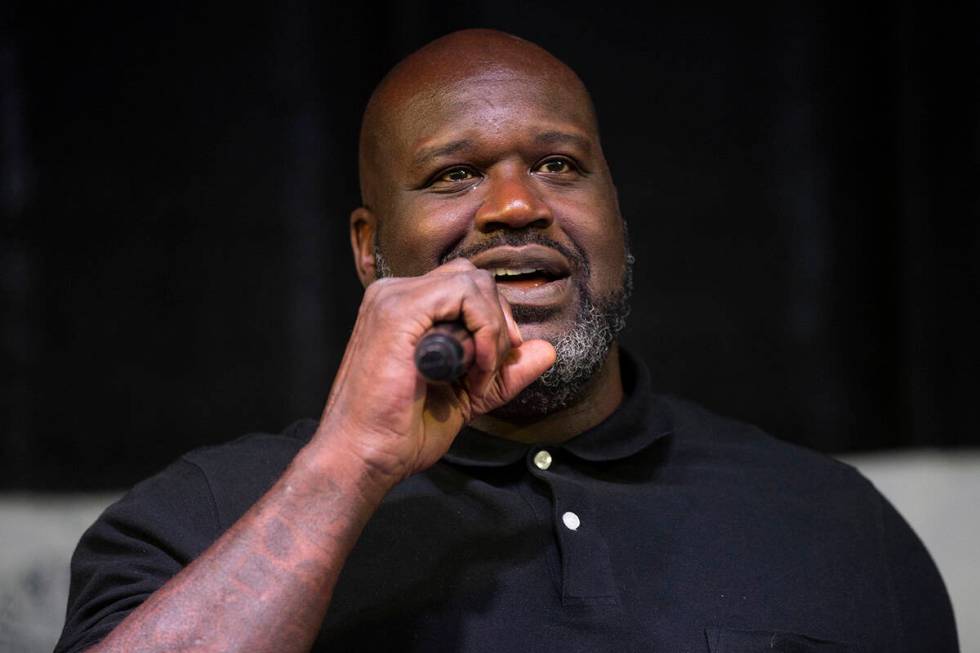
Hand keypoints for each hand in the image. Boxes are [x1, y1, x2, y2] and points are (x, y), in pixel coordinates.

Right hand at [311, 258, 555, 488]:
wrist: (363, 456)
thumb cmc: (400, 431)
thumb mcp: (466, 395)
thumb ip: (504, 370)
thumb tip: (546, 350)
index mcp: (404, 308)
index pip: (468, 289)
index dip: (493, 324)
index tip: (491, 371)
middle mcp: (394, 294)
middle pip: (475, 279)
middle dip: (498, 324)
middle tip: (490, 371)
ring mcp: (393, 298)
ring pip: (474, 282)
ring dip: (492, 331)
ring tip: (478, 375)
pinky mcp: (399, 310)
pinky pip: (465, 296)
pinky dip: (484, 333)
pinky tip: (474, 370)